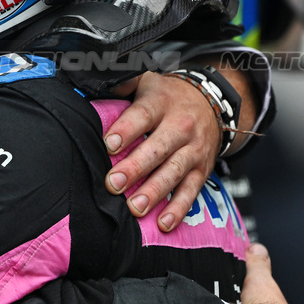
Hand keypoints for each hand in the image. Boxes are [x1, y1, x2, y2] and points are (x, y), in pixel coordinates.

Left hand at [104, 72, 219, 231]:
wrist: (211, 102)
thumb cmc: (166, 97)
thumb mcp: (145, 81)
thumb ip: (121, 83)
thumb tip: (92, 83)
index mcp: (161, 103)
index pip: (143, 115)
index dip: (127, 130)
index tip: (110, 145)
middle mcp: (180, 126)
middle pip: (158, 149)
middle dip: (135, 168)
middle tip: (114, 184)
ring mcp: (193, 150)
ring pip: (174, 172)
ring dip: (154, 192)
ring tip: (135, 207)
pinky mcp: (202, 170)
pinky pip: (191, 191)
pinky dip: (178, 209)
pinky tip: (163, 223)